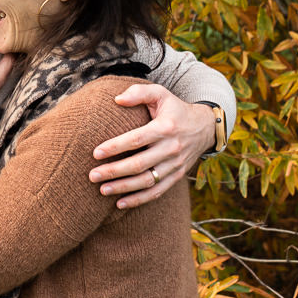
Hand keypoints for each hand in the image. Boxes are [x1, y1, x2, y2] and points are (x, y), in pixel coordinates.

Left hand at [89, 83, 215, 207]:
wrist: (205, 127)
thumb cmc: (175, 109)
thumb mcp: (161, 94)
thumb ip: (139, 93)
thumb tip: (117, 99)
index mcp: (165, 127)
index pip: (136, 139)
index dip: (115, 147)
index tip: (95, 153)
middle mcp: (171, 148)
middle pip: (139, 164)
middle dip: (114, 171)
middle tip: (92, 175)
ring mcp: (175, 165)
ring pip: (147, 181)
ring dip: (123, 188)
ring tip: (102, 190)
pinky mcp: (177, 176)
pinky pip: (157, 192)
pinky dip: (139, 200)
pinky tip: (120, 204)